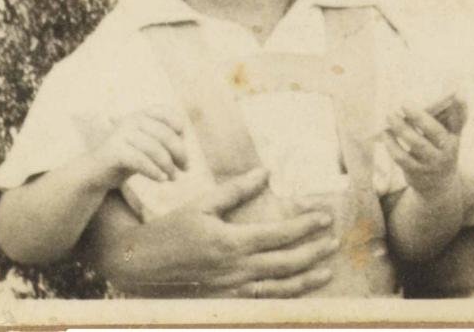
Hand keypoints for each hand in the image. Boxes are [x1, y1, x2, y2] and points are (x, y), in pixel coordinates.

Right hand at [87, 168, 339, 296]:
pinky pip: (262, 300)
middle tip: (334, 242)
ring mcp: (230, 289)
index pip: (278, 235)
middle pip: (285, 264)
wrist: (139, 264)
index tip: (324, 217)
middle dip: (313, 253)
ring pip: (277, 288)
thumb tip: (264, 173)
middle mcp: (234, 269)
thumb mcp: (203, 203)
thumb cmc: (171, 229)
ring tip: (327, 271)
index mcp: (230, 242)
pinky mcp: (225, 300)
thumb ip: (236, 190)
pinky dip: (284, 296)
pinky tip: (298, 290)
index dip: (305, 226)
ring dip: (305, 280)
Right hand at [89, 106, 187, 186]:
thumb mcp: (147, 148)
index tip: (184, 142)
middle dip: (179, 152)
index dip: (179, 126)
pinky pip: (140, 160)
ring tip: (174, 178)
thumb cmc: (127, 159)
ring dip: (168, 165)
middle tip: (186, 169)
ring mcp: (121, 134)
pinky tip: (161, 180)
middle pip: (165, 134)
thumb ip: (165, 145)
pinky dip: (154, 171)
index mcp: (140, 115)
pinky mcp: (114, 151)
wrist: (94, 173)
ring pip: (154, 148)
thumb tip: (186, 156)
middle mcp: (131, 120)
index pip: (166, 112)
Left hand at [384, 98, 466, 197]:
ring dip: (401, 128)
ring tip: (390, 115)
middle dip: (419, 117)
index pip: (459, 121)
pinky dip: (391, 144)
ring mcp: (431, 162)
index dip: (460, 107)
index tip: (458, 92)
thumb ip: (442, 119)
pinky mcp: (416, 172)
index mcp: (454, 137)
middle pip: (434, 132)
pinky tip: (385, 133)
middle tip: (404, 103)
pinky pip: (402, 157)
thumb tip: (428, 96)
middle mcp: (446, 150)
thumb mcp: (447, 138)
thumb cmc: (440, 150)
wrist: (439, 186)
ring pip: (416, 144)